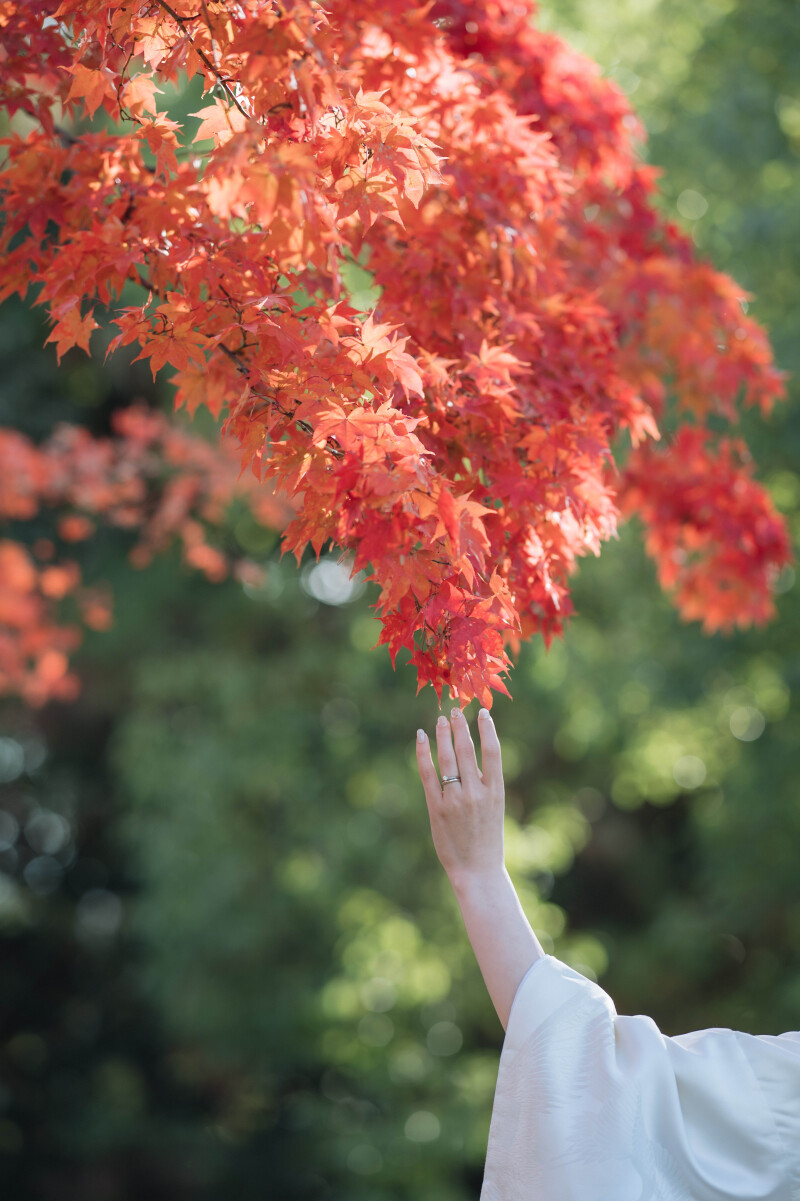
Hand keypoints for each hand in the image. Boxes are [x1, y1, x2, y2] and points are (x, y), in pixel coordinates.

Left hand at [415, 707, 504, 884]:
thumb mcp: (494, 808)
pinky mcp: (436, 808)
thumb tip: (468, 757)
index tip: (483, 712)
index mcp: (495, 791)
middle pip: (467, 750)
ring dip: (443, 735)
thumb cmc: (486, 838)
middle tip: (455, 710)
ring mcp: (455, 800)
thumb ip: (483, 783)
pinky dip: (423, 753)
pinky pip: (428, 773)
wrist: (477, 870)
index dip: (487, 729)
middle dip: (460, 727)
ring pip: (447, 758)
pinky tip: (421, 737)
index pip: (493, 751)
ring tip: (440, 719)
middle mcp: (476, 793)